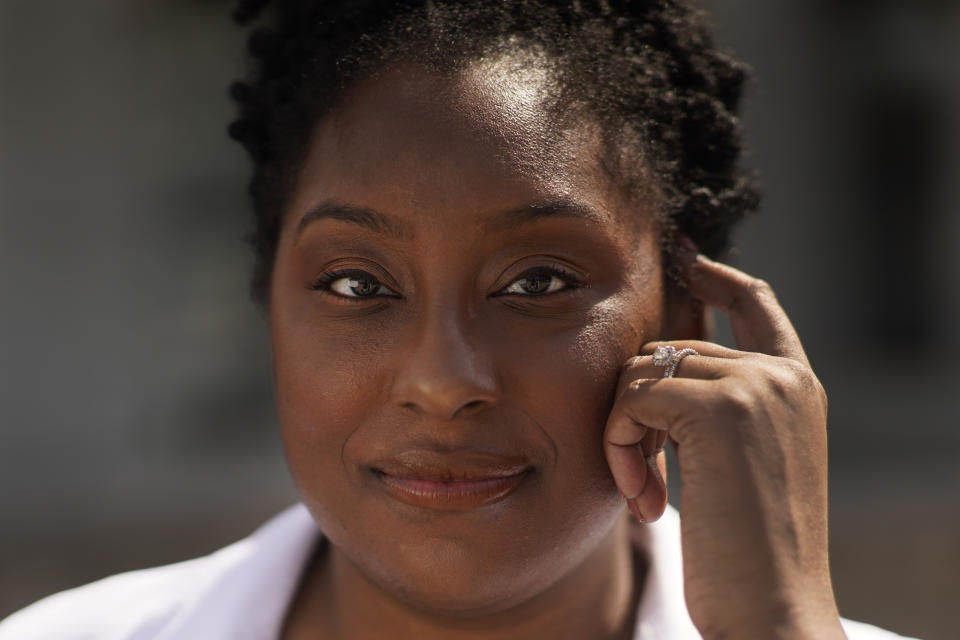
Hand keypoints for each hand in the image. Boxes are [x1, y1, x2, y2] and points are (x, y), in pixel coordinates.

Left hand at [604, 250, 845, 639]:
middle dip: (637, 414)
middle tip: (644, 482)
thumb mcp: (743, 463)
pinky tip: (647, 500)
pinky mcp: (718, 406)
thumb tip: (656, 365)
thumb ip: (718, 406)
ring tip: (645, 494)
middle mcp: (782, 375)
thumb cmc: (750, 550)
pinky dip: (620, 449)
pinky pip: (631, 399)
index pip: (756, 305)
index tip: (684, 256)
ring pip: (641, 373)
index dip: (717, 278)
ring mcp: (755, 385)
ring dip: (625, 436)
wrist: (772, 608)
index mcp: (797, 386)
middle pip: (666, 351)